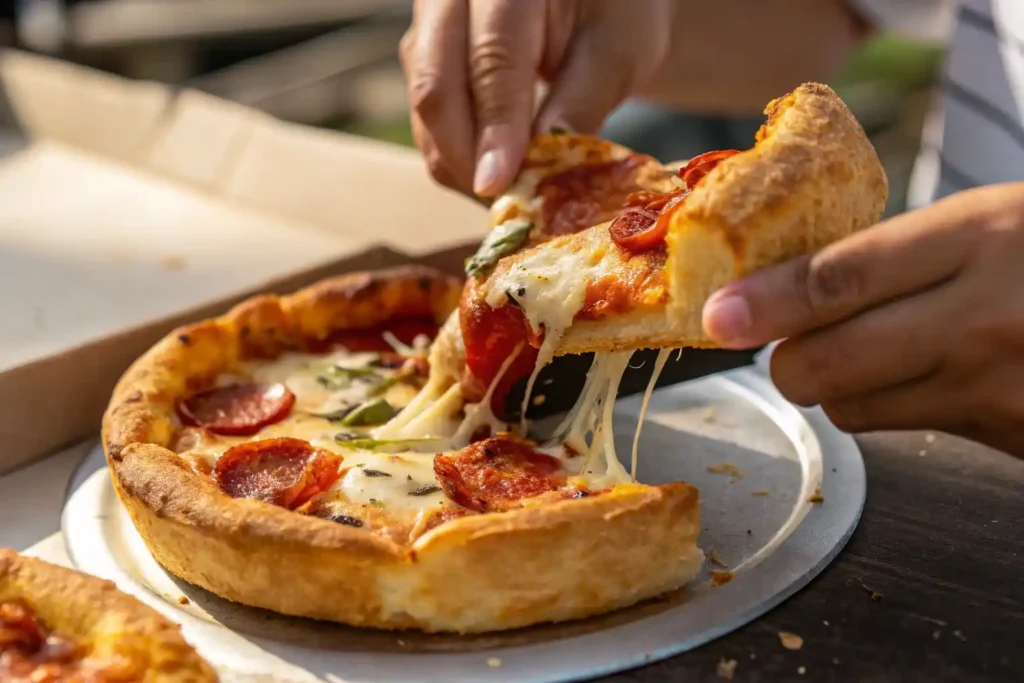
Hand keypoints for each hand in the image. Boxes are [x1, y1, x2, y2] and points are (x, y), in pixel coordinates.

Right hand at [399, 0, 673, 196]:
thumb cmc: (615, 12)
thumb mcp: (618, 51)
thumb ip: (580, 103)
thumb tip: (538, 171)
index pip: (493, 57)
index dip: (496, 126)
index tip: (501, 184)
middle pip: (437, 86)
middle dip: (469, 159)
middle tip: (509, 207)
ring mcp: (428, 26)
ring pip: (425, 112)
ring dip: (464, 166)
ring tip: (515, 195)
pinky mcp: (423, 59)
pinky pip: (427, 120)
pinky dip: (461, 158)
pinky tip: (501, 177)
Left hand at [701, 183, 1023, 457]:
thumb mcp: (989, 218)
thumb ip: (894, 253)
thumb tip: (783, 288)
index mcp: (979, 238)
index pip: (841, 278)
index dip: (767, 300)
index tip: (717, 314)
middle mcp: (984, 319)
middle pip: (827, 365)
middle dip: (787, 360)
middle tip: (784, 341)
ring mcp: (998, 389)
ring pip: (854, 409)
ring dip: (838, 386)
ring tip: (871, 349)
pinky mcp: (1008, 436)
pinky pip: (908, 429)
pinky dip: (893, 407)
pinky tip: (932, 374)